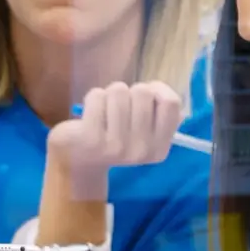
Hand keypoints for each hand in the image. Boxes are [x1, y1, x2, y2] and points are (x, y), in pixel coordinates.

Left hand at [45, 82, 186, 183]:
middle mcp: (141, 151)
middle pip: (144, 92)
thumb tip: (161, 91)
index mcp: (159, 149)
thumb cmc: (114, 136)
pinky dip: (92, 98)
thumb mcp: (143, 131)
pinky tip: (90, 114)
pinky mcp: (91, 138)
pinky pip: (97, 96)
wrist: (78, 160)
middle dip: (129, 92)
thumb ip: (160, 111)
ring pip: (119, 91)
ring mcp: (116, 146)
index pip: (171, 103)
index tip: (144, 98)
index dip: (157, 90)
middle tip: (119, 107)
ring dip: (109, 94)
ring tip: (104, 110)